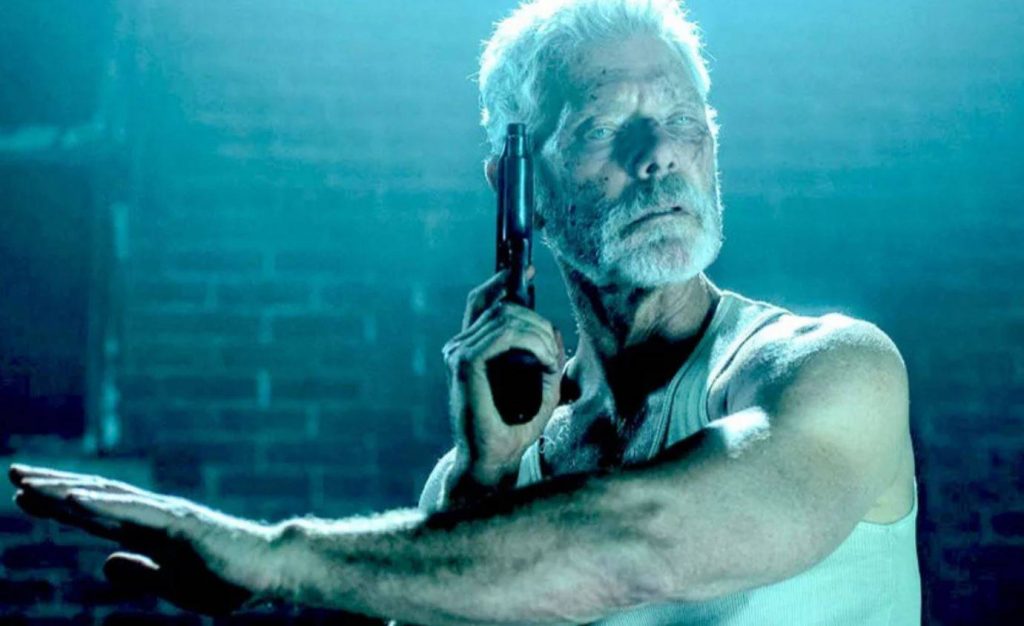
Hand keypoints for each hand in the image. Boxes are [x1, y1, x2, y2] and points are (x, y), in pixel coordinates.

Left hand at [9, 463, 278, 614]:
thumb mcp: (173, 586)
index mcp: (151, 532)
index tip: (24, 497)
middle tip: (13, 474)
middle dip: (51, 487)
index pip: (96, 515)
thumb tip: (105, 563)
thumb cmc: (230, 578)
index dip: (59, 504)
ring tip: (26, 482)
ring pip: (106, 499)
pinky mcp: (179, 523)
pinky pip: (132, 512)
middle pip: (94, 498)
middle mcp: (154, 516)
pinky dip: (99, 503)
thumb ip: (141, 573)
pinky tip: (70, 498)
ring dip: (64, 490)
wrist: (273, 570)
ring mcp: (166, 515)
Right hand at [442, 266, 565, 484]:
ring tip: (551, 361)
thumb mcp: (540, 385)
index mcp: (470, 348)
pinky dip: (529, 342)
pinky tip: (543, 362)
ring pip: (505, 318)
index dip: (501, 281)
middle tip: (554, 351)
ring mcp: (458, 354)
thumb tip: (552, 329)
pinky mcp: (464, 366)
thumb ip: (545, 355)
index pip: (481, 302)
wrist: (494, 460)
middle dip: (537, 320)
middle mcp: (459, 346)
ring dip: (538, 334)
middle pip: (502, 308)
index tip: (527, 269)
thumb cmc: (515, 426)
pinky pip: (500, 335)